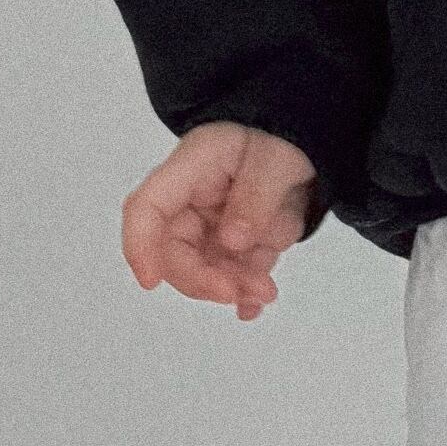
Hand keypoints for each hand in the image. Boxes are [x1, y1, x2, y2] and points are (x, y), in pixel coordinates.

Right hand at [122, 121, 318, 319]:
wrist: (306, 143)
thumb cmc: (281, 139)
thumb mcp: (277, 158)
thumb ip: (256, 196)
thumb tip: (233, 241)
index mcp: (190, 168)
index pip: (146, 208)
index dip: (140, 246)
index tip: (150, 282)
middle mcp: (190, 200)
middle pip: (173, 250)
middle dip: (201, 278)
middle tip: (238, 292)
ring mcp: (210, 224)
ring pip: (204, 267)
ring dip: (230, 286)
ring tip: (266, 292)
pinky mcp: (234, 243)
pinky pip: (233, 271)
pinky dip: (244, 290)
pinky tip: (254, 306)